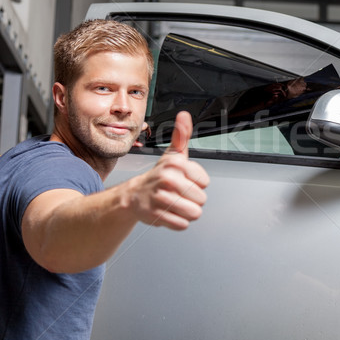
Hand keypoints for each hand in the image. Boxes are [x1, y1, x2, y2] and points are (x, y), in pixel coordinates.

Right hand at [126, 111, 208, 229]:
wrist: (134, 196)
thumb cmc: (159, 175)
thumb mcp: (173, 154)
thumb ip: (182, 135)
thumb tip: (184, 115)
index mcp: (176, 163)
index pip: (205, 182)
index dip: (196, 184)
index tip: (183, 180)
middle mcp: (167, 179)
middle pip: (201, 200)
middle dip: (192, 200)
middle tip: (177, 193)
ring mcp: (161, 198)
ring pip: (194, 213)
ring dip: (186, 212)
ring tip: (173, 203)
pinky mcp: (156, 216)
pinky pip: (182, 225)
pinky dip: (177, 222)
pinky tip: (167, 212)